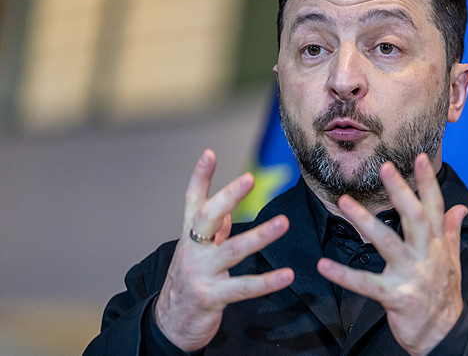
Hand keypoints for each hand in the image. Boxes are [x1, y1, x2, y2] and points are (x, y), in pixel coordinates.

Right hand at [154, 150, 293, 350]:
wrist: (170, 324)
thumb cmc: (188, 282)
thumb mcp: (197, 252)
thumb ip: (213, 232)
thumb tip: (228, 213)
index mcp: (189, 236)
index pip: (193, 201)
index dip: (200, 177)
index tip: (209, 153)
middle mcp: (192, 250)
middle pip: (207, 217)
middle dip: (228, 197)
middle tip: (249, 178)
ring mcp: (200, 273)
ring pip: (232, 251)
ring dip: (259, 236)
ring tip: (283, 223)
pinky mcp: (211, 297)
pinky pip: (243, 287)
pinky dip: (266, 281)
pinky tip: (287, 275)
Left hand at [317, 154, 467, 355]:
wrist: (444, 335)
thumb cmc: (444, 295)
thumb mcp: (452, 261)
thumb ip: (451, 231)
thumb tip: (460, 207)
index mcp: (436, 245)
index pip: (435, 207)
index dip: (427, 182)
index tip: (418, 158)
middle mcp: (426, 255)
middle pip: (414, 218)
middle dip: (401, 192)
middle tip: (385, 168)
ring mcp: (411, 275)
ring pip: (388, 243)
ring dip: (365, 222)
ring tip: (344, 203)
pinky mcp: (396, 296)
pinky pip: (367, 284)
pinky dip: (345, 275)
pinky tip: (324, 266)